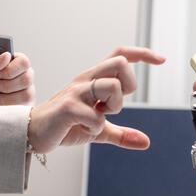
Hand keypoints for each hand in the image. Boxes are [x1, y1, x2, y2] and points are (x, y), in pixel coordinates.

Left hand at [0, 51, 33, 105]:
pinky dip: (8, 103)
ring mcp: (27, 91)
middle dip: (6, 84)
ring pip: (26, 93)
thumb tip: (6, 55)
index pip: (24, 61)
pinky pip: (24, 104)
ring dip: (7, 95)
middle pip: (27, 78)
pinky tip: (2, 101)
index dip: (11, 69)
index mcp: (14, 63)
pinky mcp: (27, 105)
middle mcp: (24, 76)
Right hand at [27, 46, 165, 152]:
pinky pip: (96, 116)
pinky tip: (84, 128)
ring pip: (112, 86)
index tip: (161, 60)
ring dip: (113, 107)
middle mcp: (86, 79)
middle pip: (120, 63)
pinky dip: (96, 127)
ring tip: (98, 118)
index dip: (143, 54)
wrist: (33, 133)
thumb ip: (121, 134)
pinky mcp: (68, 107)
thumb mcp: (98, 129)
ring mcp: (77, 91)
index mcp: (93, 78)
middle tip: (113, 105)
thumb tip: (145, 142)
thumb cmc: (64, 125)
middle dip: (128, 85)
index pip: (120, 54)